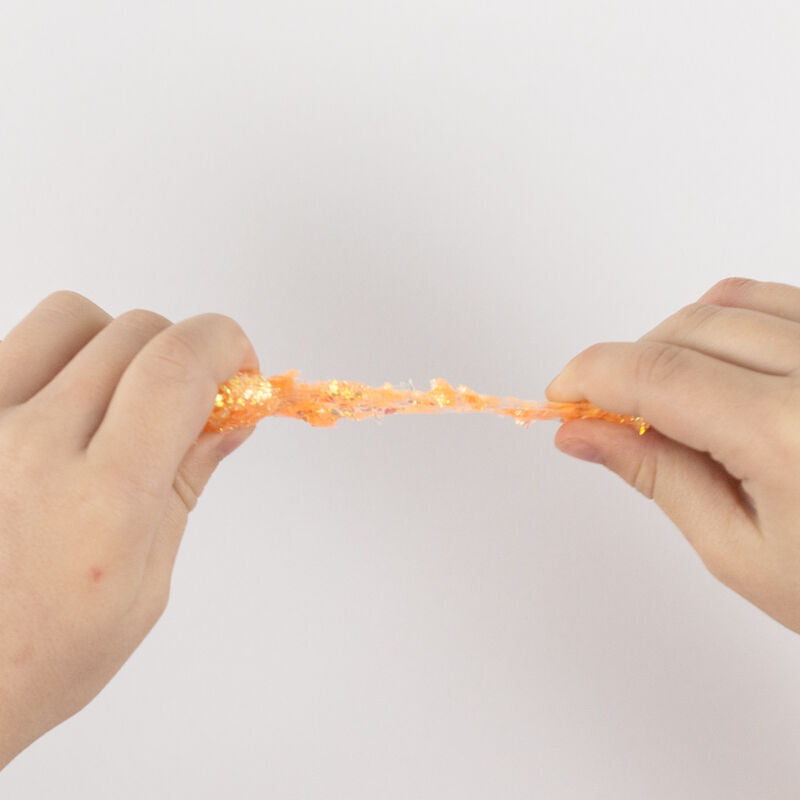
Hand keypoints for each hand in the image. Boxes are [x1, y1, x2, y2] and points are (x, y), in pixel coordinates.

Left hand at [0, 291, 257, 767]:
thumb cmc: (37, 657)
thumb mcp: (143, 583)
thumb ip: (187, 483)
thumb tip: (235, 414)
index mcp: (104, 500)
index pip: (178, 366)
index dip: (226, 344)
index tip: (239, 369)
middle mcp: (31, 447)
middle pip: (136, 332)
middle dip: (183, 354)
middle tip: (185, 402)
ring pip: (70, 317)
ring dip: (115, 344)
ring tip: (115, 400)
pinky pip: (13, 344)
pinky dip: (56, 362)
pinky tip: (57, 416)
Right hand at [546, 277, 799, 633]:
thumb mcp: (741, 549)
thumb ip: (656, 474)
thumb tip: (582, 434)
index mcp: (791, 435)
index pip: (658, 374)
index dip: (592, 376)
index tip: (563, 395)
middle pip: (688, 328)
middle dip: (630, 365)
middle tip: (615, 418)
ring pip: (730, 302)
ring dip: (679, 341)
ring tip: (679, 402)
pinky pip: (780, 299)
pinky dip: (732, 325)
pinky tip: (728, 374)